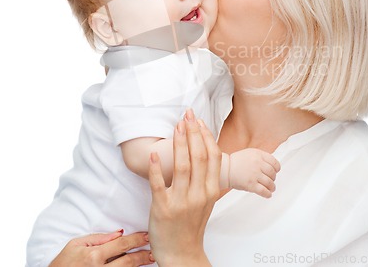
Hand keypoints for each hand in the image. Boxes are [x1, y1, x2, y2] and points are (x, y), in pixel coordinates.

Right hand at [49, 230, 153, 266]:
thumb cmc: (63, 262)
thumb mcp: (76, 244)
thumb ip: (98, 238)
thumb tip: (119, 233)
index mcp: (93, 255)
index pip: (121, 245)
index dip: (136, 240)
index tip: (147, 236)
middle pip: (127, 261)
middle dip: (142, 255)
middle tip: (153, 250)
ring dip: (139, 266)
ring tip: (150, 260)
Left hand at [148, 109, 218, 266]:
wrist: (181, 253)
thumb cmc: (192, 223)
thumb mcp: (207, 200)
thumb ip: (208, 178)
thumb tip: (206, 150)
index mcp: (211, 190)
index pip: (213, 157)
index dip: (206, 136)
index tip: (199, 121)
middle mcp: (199, 194)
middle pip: (199, 156)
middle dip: (193, 132)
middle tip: (188, 115)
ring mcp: (181, 202)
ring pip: (183, 166)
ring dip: (179, 143)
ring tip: (177, 126)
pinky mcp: (163, 208)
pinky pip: (159, 184)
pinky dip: (156, 168)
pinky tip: (154, 154)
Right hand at [228, 148, 280, 197]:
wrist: (225, 169)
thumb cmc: (236, 162)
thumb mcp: (250, 153)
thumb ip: (261, 157)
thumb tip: (272, 165)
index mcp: (258, 155)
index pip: (274, 162)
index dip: (277, 168)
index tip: (276, 171)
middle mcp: (257, 164)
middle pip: (273, 173)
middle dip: (273, 178)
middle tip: (271, 180)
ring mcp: (254, 174)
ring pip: (270, 183)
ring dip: (272, 187)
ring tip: (271, 188)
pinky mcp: (251, 185)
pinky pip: (264, 191)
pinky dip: (268, 194)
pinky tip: (268, 194)